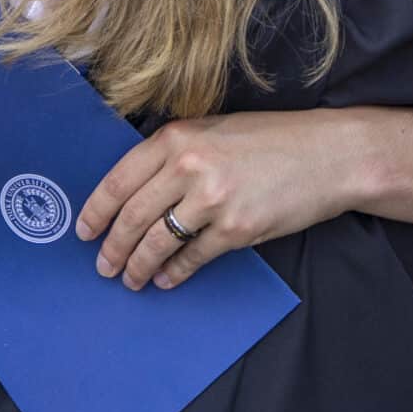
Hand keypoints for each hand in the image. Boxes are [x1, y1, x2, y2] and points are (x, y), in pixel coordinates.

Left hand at [75, 111, 362, 291]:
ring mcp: (213, 200)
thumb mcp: (213, 131)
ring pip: (157, 242)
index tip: (84, 231)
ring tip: (131, 279)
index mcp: (177, 137)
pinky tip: (167, 279)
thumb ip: (174, 154)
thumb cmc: (272, 140)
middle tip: (104, 266)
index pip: (118, 180)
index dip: (95, 211)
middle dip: (112, 248)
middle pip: (132, 217)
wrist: (328, 155)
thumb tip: (135, 191)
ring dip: (138, 267)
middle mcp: (189, 166)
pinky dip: (174, 273)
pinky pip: (192, 258)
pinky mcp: (237, 229)